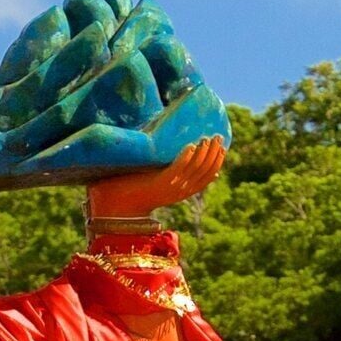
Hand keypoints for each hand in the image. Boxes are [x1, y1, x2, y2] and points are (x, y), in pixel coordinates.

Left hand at [88, 136, 225, 223]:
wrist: (117, 203)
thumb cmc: (137, 188)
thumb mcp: (160, 180)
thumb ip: (175, 172)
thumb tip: (185, 157)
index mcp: (182, 192)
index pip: (206, 178)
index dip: (217, 163)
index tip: (222, 148)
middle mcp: (179, 191)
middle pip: (204, 172)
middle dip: (214, 154)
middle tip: (217, 137)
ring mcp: (171, 188)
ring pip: (194, 170)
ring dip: (203, 153)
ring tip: (207, 138)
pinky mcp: (160, 182)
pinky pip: (178, 169)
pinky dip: (186, 157)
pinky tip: (190, 145)